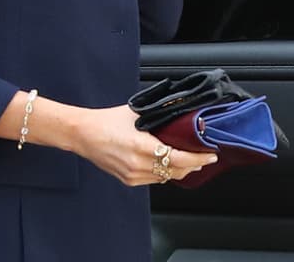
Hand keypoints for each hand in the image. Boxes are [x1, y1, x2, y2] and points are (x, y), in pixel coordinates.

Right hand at [72, 104, 216, 186]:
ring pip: (166, 178)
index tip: (210, 155)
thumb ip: (160, 117)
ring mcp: (132, 175)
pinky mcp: (128, 180)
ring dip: (181, 170)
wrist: (83, 134)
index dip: (197, 158)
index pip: (178, 158)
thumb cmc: (107, 121)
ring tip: (193, 161)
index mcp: (141, 146)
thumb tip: (182, 116)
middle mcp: (137, 164)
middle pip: (175, 171)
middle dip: (194, 165)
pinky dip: (166, 173)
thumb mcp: (138, 114)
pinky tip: (172, 165)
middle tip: (206, 157)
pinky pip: (154, 180)